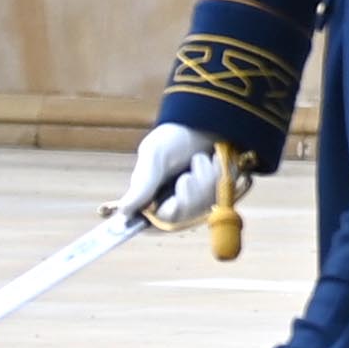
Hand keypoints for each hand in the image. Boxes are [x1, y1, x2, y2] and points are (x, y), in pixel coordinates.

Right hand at [114, 123, 231, 226]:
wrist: (204, 123)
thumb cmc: (174, 139)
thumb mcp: (154, 154)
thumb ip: (142, 183)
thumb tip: (124, 211)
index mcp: (152, 200)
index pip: (156, 224)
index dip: (171, 211)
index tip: (182, 185)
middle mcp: (174, 207)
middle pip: (185, 215)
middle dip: (191, 190)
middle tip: (187, 172)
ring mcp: (199, 204)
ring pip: (206, 204)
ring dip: (205, 177)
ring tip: (200, 159)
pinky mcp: (219, 196)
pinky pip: (224, 194)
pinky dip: (220, 174)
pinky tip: (214, 160)